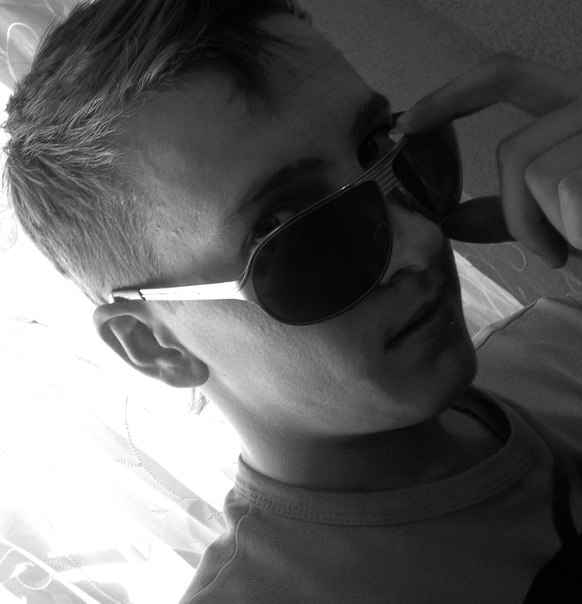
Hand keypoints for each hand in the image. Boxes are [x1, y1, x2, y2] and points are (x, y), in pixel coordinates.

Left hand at [397, 54, 581, 267]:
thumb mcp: (558, 213)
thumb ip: (509, 210)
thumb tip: (449, 218)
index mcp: (574, 106)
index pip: (504, 75)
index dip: (449, 95)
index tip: (407, 122)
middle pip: (515, 149)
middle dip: (512, 209)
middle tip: (535, 246)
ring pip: (534, 174)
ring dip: (542, 230)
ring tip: (573, 250)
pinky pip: (559, 189)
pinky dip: (561, 232)